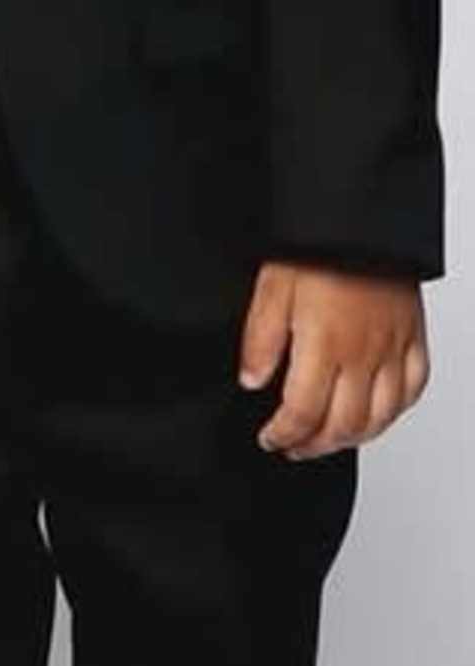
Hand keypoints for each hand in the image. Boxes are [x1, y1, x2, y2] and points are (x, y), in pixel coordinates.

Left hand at [239, 262, 430, 459]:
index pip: (304, 412)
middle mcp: (364, 355)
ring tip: (326, 439)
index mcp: (325, 344)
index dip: (283, 434)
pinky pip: (411, 390)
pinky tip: (375, 413)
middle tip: (293, 446)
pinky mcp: (413, 339)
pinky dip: (393, 412)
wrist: (362, 219)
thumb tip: (251, 381)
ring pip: (381, 417)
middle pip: (343, 425)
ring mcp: (393, 350)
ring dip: (351, 438)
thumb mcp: (271, 286)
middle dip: (314, 445)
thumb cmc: (316, 247)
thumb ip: (260, 339)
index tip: (269, 438)